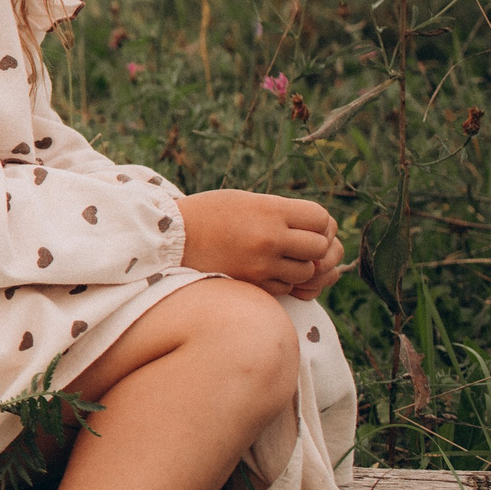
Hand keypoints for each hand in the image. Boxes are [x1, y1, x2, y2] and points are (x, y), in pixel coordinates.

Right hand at [178, 189, 342, 297]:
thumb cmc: (208, 215)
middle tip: (297, 246)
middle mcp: (270, 237)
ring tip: (280, 260)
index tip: (306, 227)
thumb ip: (282, 214)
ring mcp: (261, 263)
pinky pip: (285, 288)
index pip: (322, 219)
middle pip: (320, 247)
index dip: (320, 225)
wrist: (168, 238)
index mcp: (270, 210)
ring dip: (300, 268)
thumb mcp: (246, 201)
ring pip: (307, 272)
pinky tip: (265, 272)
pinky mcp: (251, 284)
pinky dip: (281, 283)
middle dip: (313, 248)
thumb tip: (322, 232)